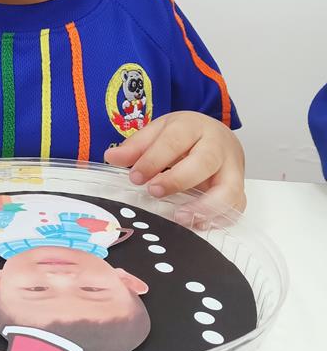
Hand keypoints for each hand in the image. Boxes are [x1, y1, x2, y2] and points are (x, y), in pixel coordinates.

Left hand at [104, 111, 244, 223]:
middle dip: (178, 179)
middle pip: (204, 162)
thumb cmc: (185, 135)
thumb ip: (136, 146)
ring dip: (205, 206)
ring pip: (228, 189)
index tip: (135, 176)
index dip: (154, 159)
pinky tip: (196, 223)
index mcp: (194, 126)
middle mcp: (218, 146)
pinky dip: (218, 218)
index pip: (175, 141)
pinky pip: (236, 207)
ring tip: (179, 216)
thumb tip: (111, 158)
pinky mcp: (239, 189)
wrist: (216, 134)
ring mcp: (233, 169)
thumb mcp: (159, 132)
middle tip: (154, 191)